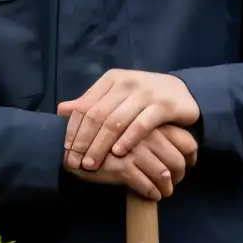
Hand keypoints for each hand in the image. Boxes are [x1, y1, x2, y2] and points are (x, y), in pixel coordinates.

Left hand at [58, 69, 200, 172]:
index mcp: (112, 80)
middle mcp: (127, 83)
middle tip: (76, 161)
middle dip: (84, 141)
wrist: (182, 91)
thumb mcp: (116, 95)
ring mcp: (146, 93)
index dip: (74, 129)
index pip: (86, 106)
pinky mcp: (164, 105)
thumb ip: (91, 102)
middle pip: (98, 116)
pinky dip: (127, 140)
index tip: (66, 149)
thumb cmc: (143, 97)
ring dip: (101, 145)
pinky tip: (118, 153)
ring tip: (92, 162)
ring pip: (116, 122)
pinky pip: (141, 125)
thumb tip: (61, 110)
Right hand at [63, 123, 197, 200]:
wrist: (70, 144)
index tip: (188, 164)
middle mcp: (145, 135)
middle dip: (180, 175)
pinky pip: (146, 185)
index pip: (186, 139)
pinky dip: (152, 193)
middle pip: (178, 159)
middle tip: (175, 182)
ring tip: (164, 192)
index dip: (190, 156)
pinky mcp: (122, 168)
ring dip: (167, 187)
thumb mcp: (127, 128)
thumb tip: (177, 147)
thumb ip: (151, 134)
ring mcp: (134, 151)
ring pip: (163, 174)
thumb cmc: (102, 136)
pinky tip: (153, 196)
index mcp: (149, 122)